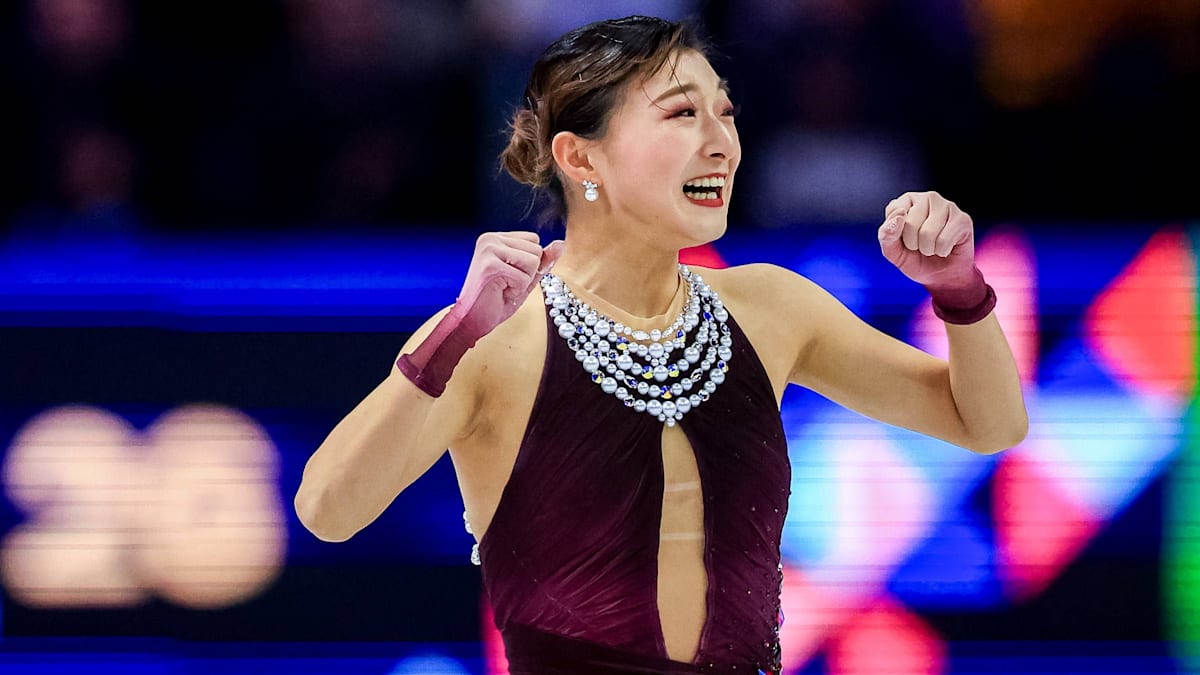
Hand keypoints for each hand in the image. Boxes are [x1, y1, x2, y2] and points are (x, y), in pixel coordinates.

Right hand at [450, 232, 565, 338]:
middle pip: (536, 250)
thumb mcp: (526, 278)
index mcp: (496, 238)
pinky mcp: (489, 264)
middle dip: (527, 273)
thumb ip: (542, 260)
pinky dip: (516, 290)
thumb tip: (560, 243)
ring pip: (533, 261)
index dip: (530, 265)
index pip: (534, 241)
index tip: (509, 276)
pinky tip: (499, 292)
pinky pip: (524, 277)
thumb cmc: (495, 301)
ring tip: (503, 287)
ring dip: (522, 281)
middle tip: (505, 284)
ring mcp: (488, 249)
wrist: (472, 321)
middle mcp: (490, 239)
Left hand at [877, 191, 975, 287]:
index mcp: (907, 200)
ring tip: (933, 248)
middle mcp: (928, 198)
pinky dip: (941, 251)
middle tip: (921, 246)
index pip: (893, 211)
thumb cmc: (916, 259)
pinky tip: (945, 248)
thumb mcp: (893, 251)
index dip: (895, 234)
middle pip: (911, 224)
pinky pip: (944, 240)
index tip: (903, 239)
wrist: (942, 276)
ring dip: (927, 249)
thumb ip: (887, 234)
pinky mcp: (962, 219)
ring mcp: (947, 206)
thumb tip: (899, 215)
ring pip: (928, 233)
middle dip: (912, 244)